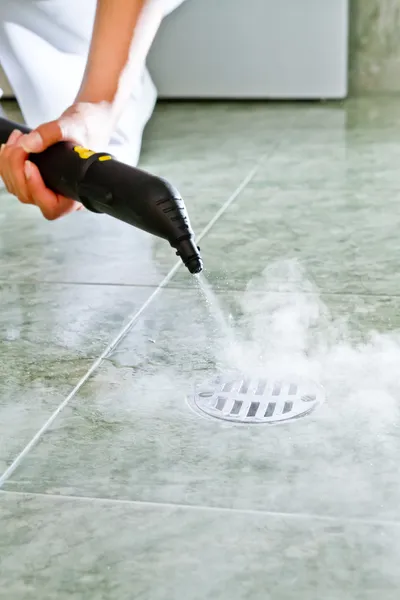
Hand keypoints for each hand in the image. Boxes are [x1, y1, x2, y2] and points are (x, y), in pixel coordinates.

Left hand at [0, 102, 113, 219]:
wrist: (85, 127)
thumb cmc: (85, 131)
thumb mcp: (72, 127)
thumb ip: (51, 133)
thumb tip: (29, 144)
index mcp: (76, 193)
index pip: (51, 206)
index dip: (36, 188)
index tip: (30, 165)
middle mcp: (61, 197)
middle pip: (28, 196)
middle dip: (16, 168)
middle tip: (21, 143)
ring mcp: (47, 191)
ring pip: (17, 189)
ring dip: (9, 163)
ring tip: (17, 140)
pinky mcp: (36, 182)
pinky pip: (14, 181)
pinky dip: (7, 163)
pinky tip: (13, 146)